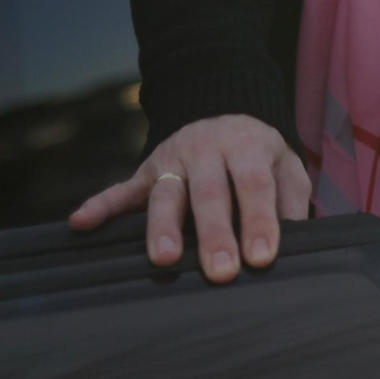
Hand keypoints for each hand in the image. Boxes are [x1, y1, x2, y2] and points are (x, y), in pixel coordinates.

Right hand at [69, 113, 311, 282]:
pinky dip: (100, 205)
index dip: (258, 221)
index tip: (261, 257)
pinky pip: (120, 189)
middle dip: (214, 234)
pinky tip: (80, 223)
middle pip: (209, 194)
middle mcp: (207, 150)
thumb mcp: (285, 165)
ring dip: (161, 226)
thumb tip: (299, 240)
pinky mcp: (145, 170)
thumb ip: (290, 200)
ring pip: (165, 193)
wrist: (222, 106)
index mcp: (247, 147)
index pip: (254, 186)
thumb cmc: (258, 153)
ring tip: (162, 260)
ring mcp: (172, 159)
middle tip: (220, 271)